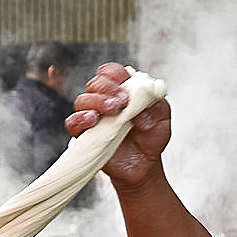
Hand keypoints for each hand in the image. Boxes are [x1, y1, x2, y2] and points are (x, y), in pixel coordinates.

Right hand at [66, 63, 171, 186]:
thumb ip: (155, 108)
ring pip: (82, 101)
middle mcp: (104, 100)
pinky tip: (93, 119)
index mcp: (122, 91)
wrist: (145, 164)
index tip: (125, 81)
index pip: (111, 72)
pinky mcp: (85, 134)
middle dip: (108, 88)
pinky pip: (73, 123)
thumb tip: (140, 109)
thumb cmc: (151, 137)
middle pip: (95, 84)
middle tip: (123, 100)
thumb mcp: (162, 119)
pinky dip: (80, 119)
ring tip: (114, 110)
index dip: (116, 73)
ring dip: (96, 102)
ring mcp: (93, 117)